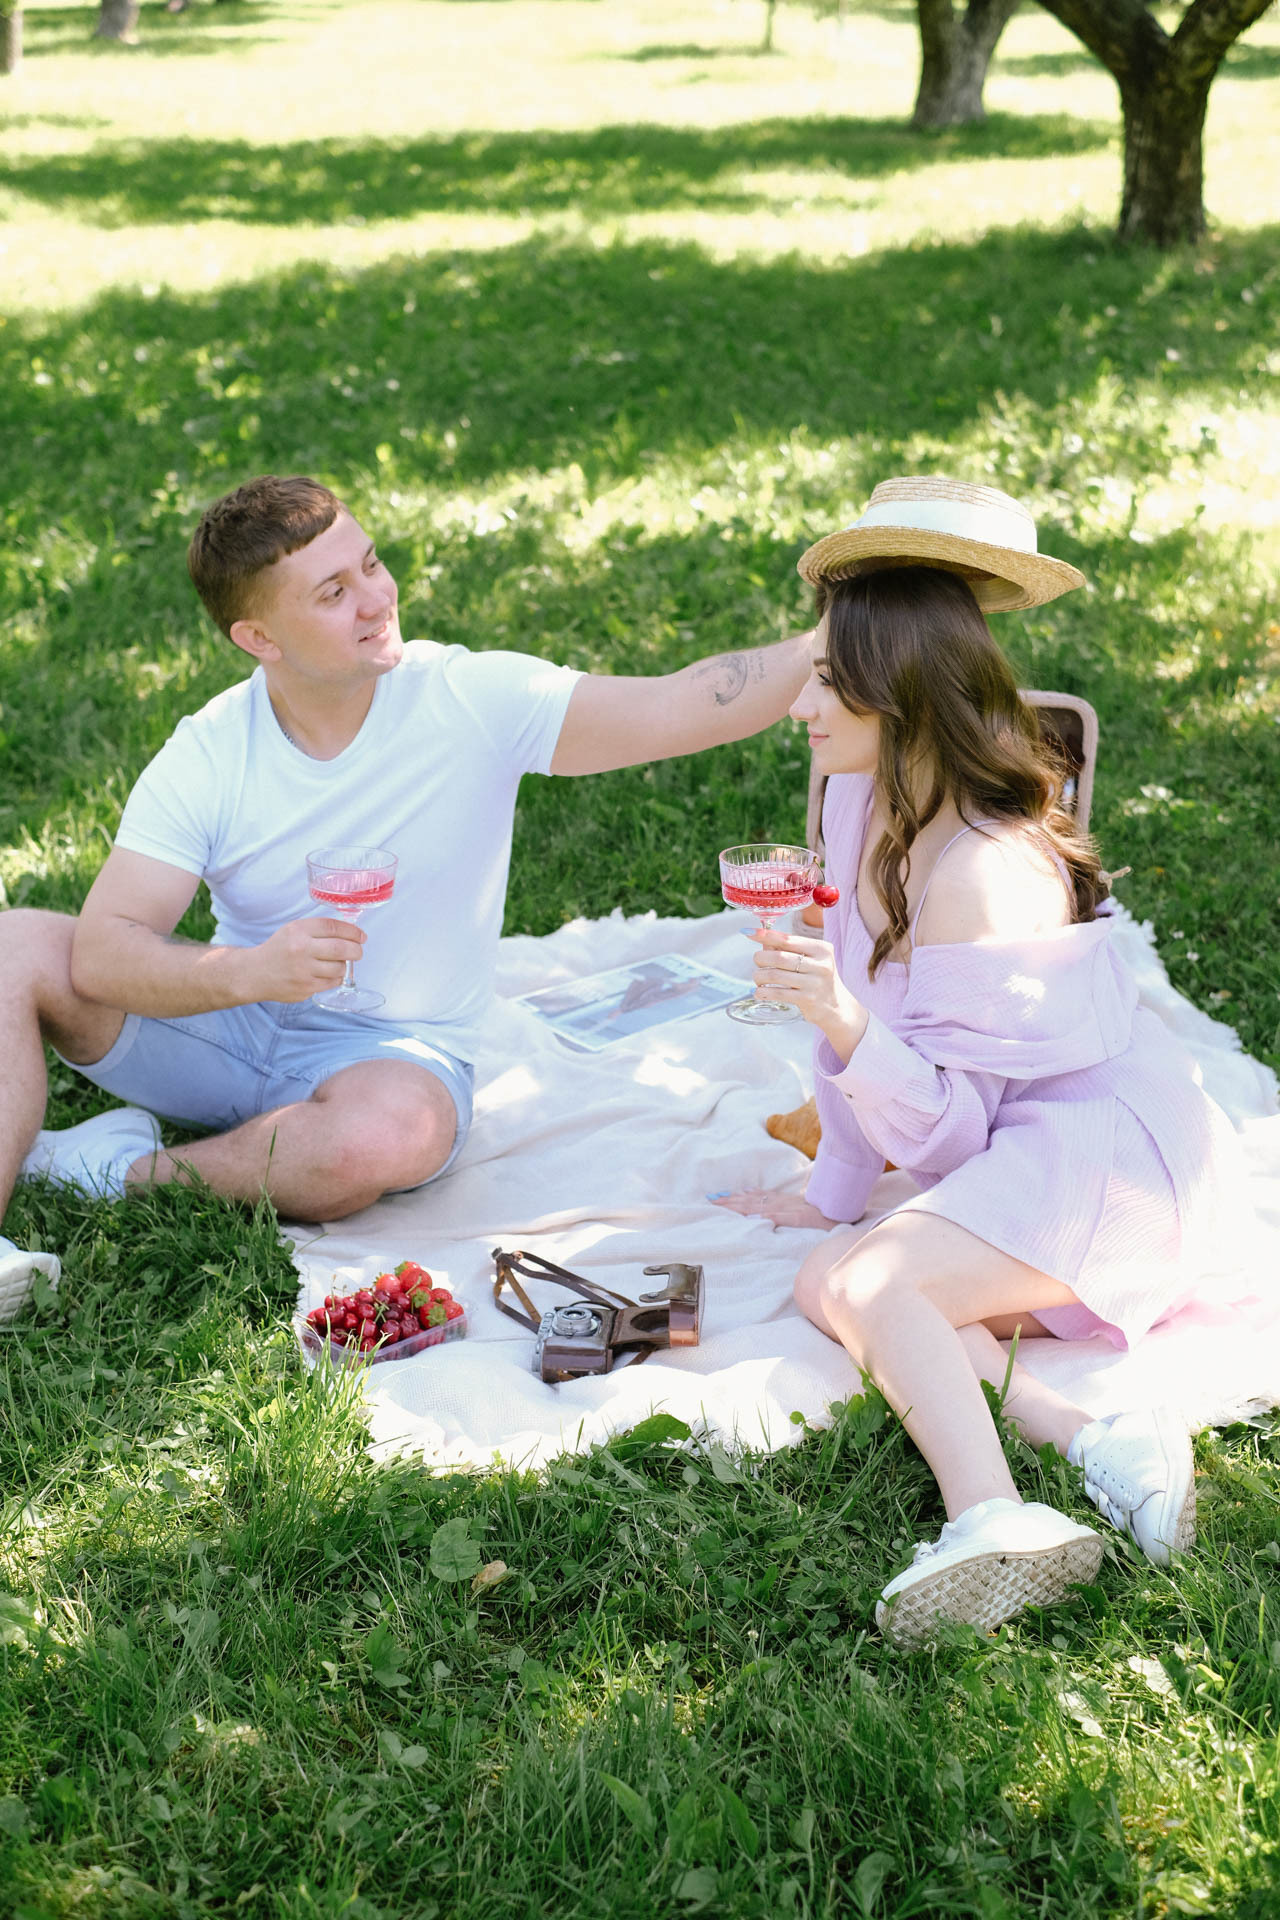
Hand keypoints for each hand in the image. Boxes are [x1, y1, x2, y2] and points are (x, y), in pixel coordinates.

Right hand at [243, 917, 365, 1002]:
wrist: (255, 974)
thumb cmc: (278, 950)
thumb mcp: (293, 930)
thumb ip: (318, 929)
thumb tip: (350, 933)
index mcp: (298, 931)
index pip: (333, 927)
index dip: (352, 931)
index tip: (361, 936)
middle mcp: (301, 949)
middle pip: (341, 949)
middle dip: (356, 950)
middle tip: (358, 951)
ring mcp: (303, 971)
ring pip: (339, 968)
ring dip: (343, 965)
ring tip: (336, 963)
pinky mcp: (305, 988)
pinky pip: (332, 982)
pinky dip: (335, 977)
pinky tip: (327, 974)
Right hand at [709, 1188, 835, 1230]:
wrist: (840, 1206)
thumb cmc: (823, 1219)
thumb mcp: (803, 1221)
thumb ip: (782, 1218)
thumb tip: (759, 1216)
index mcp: (778, 1209)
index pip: (749, 1208)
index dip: (732, 1208)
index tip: (715, 1206)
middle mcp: (777, 1203)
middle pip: (748, 1201)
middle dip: (728, 1201)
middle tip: (710, 1201)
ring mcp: (782, 1200)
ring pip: (754, 1197)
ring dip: (736, 1197)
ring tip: (720, 1195)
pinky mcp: (789, 1199)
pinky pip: (766, 1194)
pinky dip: (754, 1192)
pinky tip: (746, 1191)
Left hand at [749, 928, 868, 1061]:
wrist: (835, 1005)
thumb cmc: (816, 977)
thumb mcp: (809, 958)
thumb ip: (787, 948)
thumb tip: (760, 937)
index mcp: (821, 948)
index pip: (787, 939)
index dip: (765, 936)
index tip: (748, 933)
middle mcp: (821, 964)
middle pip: (779, 957)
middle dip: (761, 958)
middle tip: (757, 961)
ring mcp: (814, 983)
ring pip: (775, 975)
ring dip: (759, 976)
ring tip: (758, 978)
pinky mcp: (807, 999)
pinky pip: (777, 993)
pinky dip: (763, 992)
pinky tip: (759, 992)